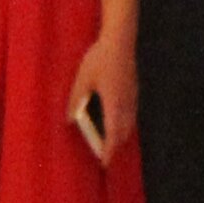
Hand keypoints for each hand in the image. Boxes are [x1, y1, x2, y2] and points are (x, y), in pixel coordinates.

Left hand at [69, 31, 136, 155]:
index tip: (104, 162)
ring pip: (129, 124)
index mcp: (113, 102)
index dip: (109, 149)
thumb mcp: (82, 80)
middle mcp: (126, 102)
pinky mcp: (134, 90)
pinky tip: (117, 123)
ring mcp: (132, 96)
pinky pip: (131, 114)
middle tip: (105, 157)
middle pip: (123, 132)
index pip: (112, 133)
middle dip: (115, 146)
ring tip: (110, 143)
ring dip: (120, 136)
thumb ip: (76, 101)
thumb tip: (69, 119)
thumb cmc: (99, 58)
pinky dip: (124, 124)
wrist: (120, 40)